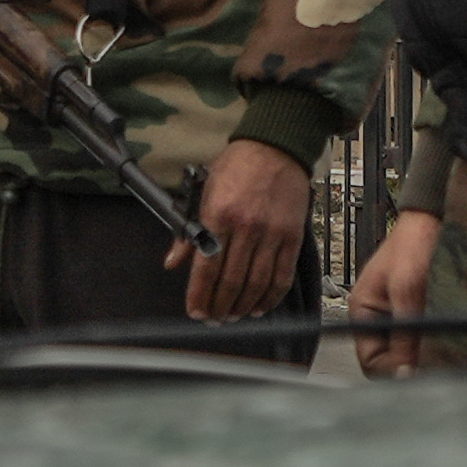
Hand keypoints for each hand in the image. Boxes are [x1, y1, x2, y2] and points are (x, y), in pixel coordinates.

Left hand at [166, 137, 316, 327]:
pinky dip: (270, 297)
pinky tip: (259, 307)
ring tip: (233, 316)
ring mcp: (272, 233)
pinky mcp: (292, 237)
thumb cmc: (237, 167)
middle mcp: (246, 227)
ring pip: (256, 283)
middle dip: (220, 306)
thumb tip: (174, 262)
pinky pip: (281, 276)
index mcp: (219, 215)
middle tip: (213, 319)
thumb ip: (188, 231)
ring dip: (243, 306)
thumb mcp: (204, 192)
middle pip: (231, 280)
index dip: (200, 295)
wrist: (275, 147)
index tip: (195, 311)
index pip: (206, 267)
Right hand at [346, 204, 447, 377]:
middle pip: (390, 360)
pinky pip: (424, 340)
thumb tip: (405, 373)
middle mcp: (378, 318)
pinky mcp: (419, 313)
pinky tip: (451, 340)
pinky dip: (435, 343)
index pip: (370, 362)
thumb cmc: (415, 244)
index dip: (393, 371)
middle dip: (411, 364)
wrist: (436, 219)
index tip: (419, 373)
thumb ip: (405, 332)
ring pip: (409, 352)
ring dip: (426, 355)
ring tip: (446, 351)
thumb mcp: (407, 289)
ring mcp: (398, 316)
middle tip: (437, 364)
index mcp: (363, 312)